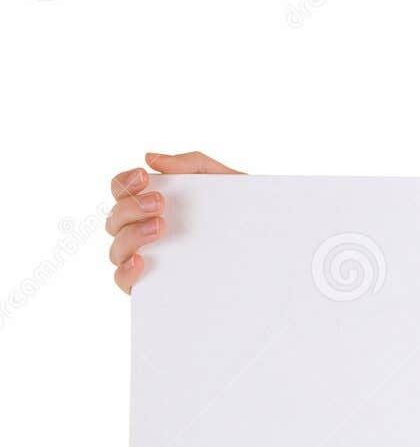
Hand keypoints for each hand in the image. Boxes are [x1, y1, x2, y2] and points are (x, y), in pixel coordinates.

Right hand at [106, 150, 243, 292]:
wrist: (276, 256)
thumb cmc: (244, 217)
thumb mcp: (228, 184)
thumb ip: (194, 165)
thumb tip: (151, 158)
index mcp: (154, 206)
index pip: (122, 191)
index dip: (125, 182)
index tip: (144, 177)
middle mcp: (144, 232)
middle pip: (115, 218)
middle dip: (132, 207)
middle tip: (160, 204)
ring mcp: (147, 260)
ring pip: (116, 249)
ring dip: (131, 235)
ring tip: (160, 227)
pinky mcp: (152, 288)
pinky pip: (123, 281)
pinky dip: (125, 270)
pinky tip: (141, 261)